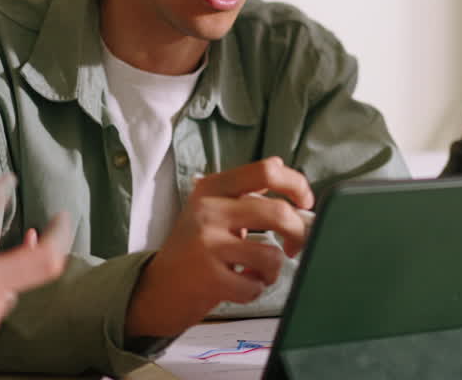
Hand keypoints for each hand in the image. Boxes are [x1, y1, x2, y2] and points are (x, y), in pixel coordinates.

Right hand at [125, 157, 313, 337]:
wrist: (156, 288)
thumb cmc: (193, 248)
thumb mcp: (212, 208)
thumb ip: (245, 193)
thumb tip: (284, 172)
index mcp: (214, 188)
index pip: (267, 171)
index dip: (296, 185)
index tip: (305, 203)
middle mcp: (209, 210)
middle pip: (278, 212)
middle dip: (299, 233)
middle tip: (295, 245)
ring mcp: (207, 244)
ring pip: (272, 254)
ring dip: (274, 269)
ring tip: (261, 272)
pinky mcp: (209, 277)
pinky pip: (255, 285)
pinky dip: (255, 290)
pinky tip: (241, 285)